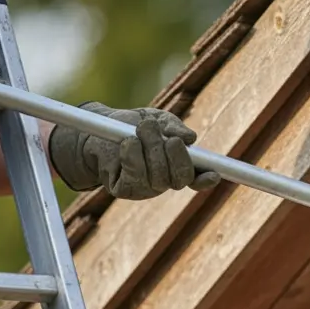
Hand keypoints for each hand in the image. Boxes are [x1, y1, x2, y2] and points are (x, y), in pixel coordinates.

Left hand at [48, 102, 221, 199]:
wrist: (96, 132)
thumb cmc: (131, 125)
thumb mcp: (156, 118)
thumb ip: (173, 126)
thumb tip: (190, 138)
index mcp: (178, 166)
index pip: (198, 178)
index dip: (207, 178)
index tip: (214, 174)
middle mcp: (165, 181)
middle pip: (181, 177)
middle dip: (175, 155)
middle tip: (165, 135)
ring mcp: (146, 188)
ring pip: (159, 176)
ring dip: (151, 148)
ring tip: (140, 129)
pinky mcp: (126, 190)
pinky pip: (136, 176)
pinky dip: (133, 155)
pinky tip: (127, 143)